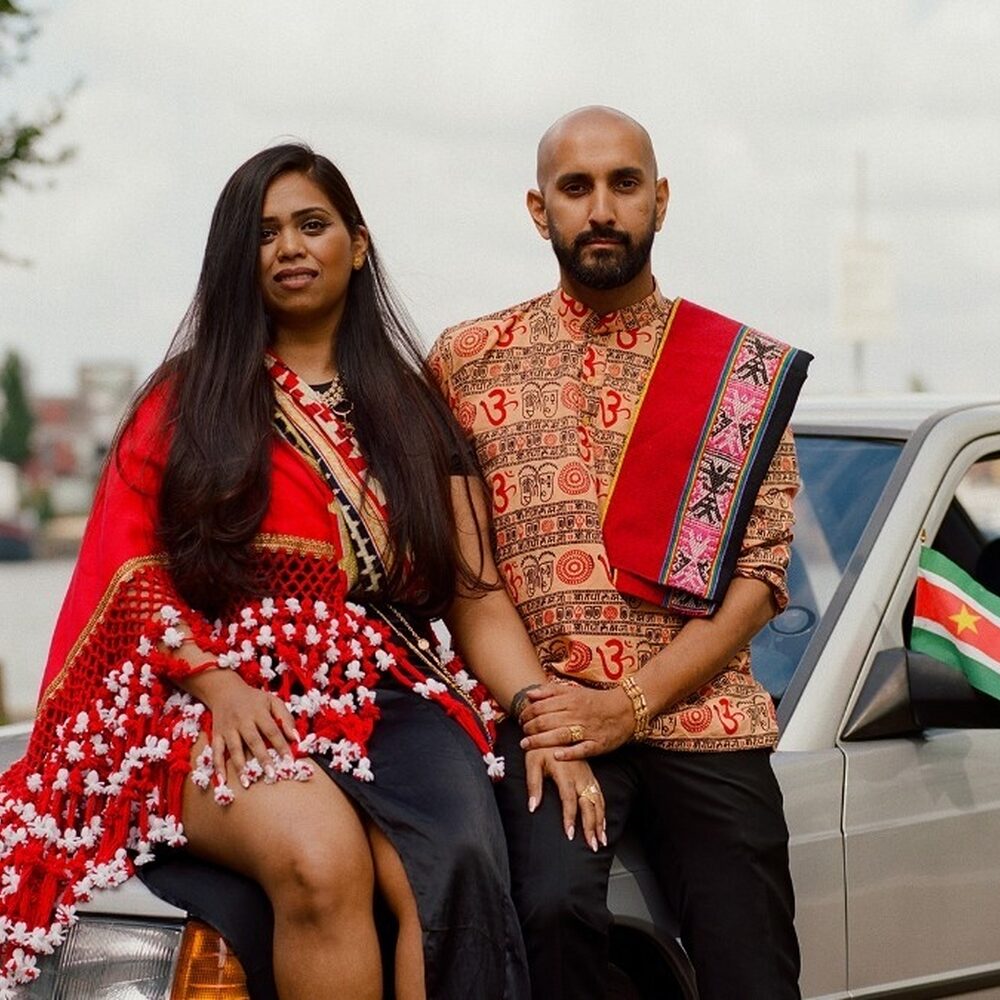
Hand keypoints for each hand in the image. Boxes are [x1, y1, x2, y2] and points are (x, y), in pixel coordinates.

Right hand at [184, 670, 298, 783]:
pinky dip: (217, 767)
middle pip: (253, 741)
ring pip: (234, 748)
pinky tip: (222, 781)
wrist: (225, 690)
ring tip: (247, 782)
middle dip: (262, 758)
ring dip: (240, 766)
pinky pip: (216, 752)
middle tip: (271, 775)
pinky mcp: (216, 734)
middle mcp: (242, 721)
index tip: (289, 761)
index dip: (281, 745)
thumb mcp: (272, 701)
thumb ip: (285, 718)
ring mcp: (228, 728)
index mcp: (258, 712)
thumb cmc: (254, 699)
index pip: (272, 730)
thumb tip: (296, 738)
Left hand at [519, 682, 634, 759]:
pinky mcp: (597, 744)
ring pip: (560, 735)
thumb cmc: (596, 701)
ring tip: (526, 745)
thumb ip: (551, 691)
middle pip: (547, 721)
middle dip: (530, 728)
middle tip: (521, 732)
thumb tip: (530, 694)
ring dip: (540, 741)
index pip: (542, 706)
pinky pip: (581, 750)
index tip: (520, 718)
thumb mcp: (574, 691)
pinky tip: (555, 756)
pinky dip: (568, 753)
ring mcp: (588, 730)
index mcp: (571, 700)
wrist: (626, 709)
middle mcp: (577, 714)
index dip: (527, 713)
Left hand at [524, 749, 605, 851]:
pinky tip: (603, 823)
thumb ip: (533, 784)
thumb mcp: (532, 761)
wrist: (555, 729)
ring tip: (601, 840)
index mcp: (565, 773)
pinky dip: (603, 811)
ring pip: (597, 802)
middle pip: (588, 804)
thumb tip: (532, 806)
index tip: (570, 834)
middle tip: (593, 845)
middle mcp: (580, 776)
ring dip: (600, 822)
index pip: (569, 800)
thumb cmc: (540, 746)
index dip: (570, 818)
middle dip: (591, 826)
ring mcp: (587, 776)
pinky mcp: (590, 775)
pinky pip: (600, 796)